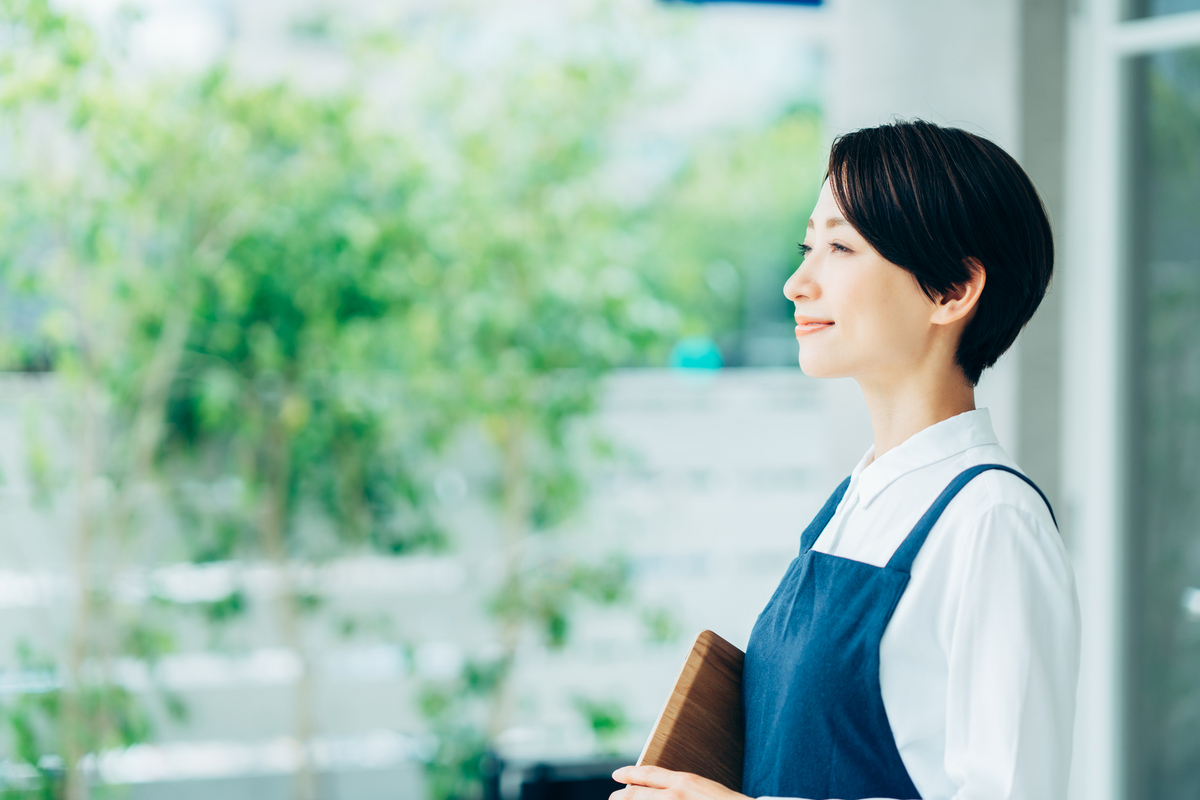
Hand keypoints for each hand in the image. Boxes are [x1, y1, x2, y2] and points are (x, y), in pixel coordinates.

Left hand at [610, 765, 749, 799]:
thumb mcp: (704, 788)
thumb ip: (683, 787)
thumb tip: (665, 788)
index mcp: (684, 782)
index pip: (648, 774)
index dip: (630, 774)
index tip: (617, 775)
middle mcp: (675, 796)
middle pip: (636, 794)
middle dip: (621, 797)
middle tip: (613, 797)